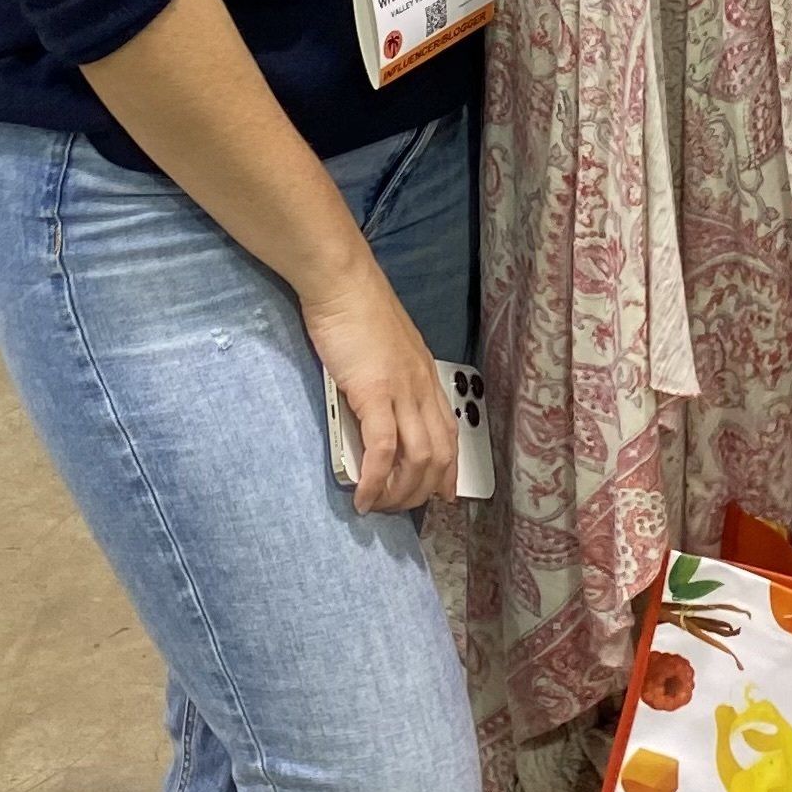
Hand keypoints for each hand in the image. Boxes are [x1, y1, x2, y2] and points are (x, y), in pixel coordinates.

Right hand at [301, 255, 458, 514]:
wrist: (343, 282)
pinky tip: (364, 496)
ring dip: (400, 492)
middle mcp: (422, 386)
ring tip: (379, 508)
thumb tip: (377, 410)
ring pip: (418, 457)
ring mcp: (402, 390)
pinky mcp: (375, 392)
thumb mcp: (384, 349)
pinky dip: (377, 479)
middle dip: (422, 490)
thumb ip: (389, 378)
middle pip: (438, 453)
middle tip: (398, 509)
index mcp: (425, 375)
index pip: (448, 431)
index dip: (449, 469)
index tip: (444, 495)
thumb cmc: (356, 310)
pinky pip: (384, 449)